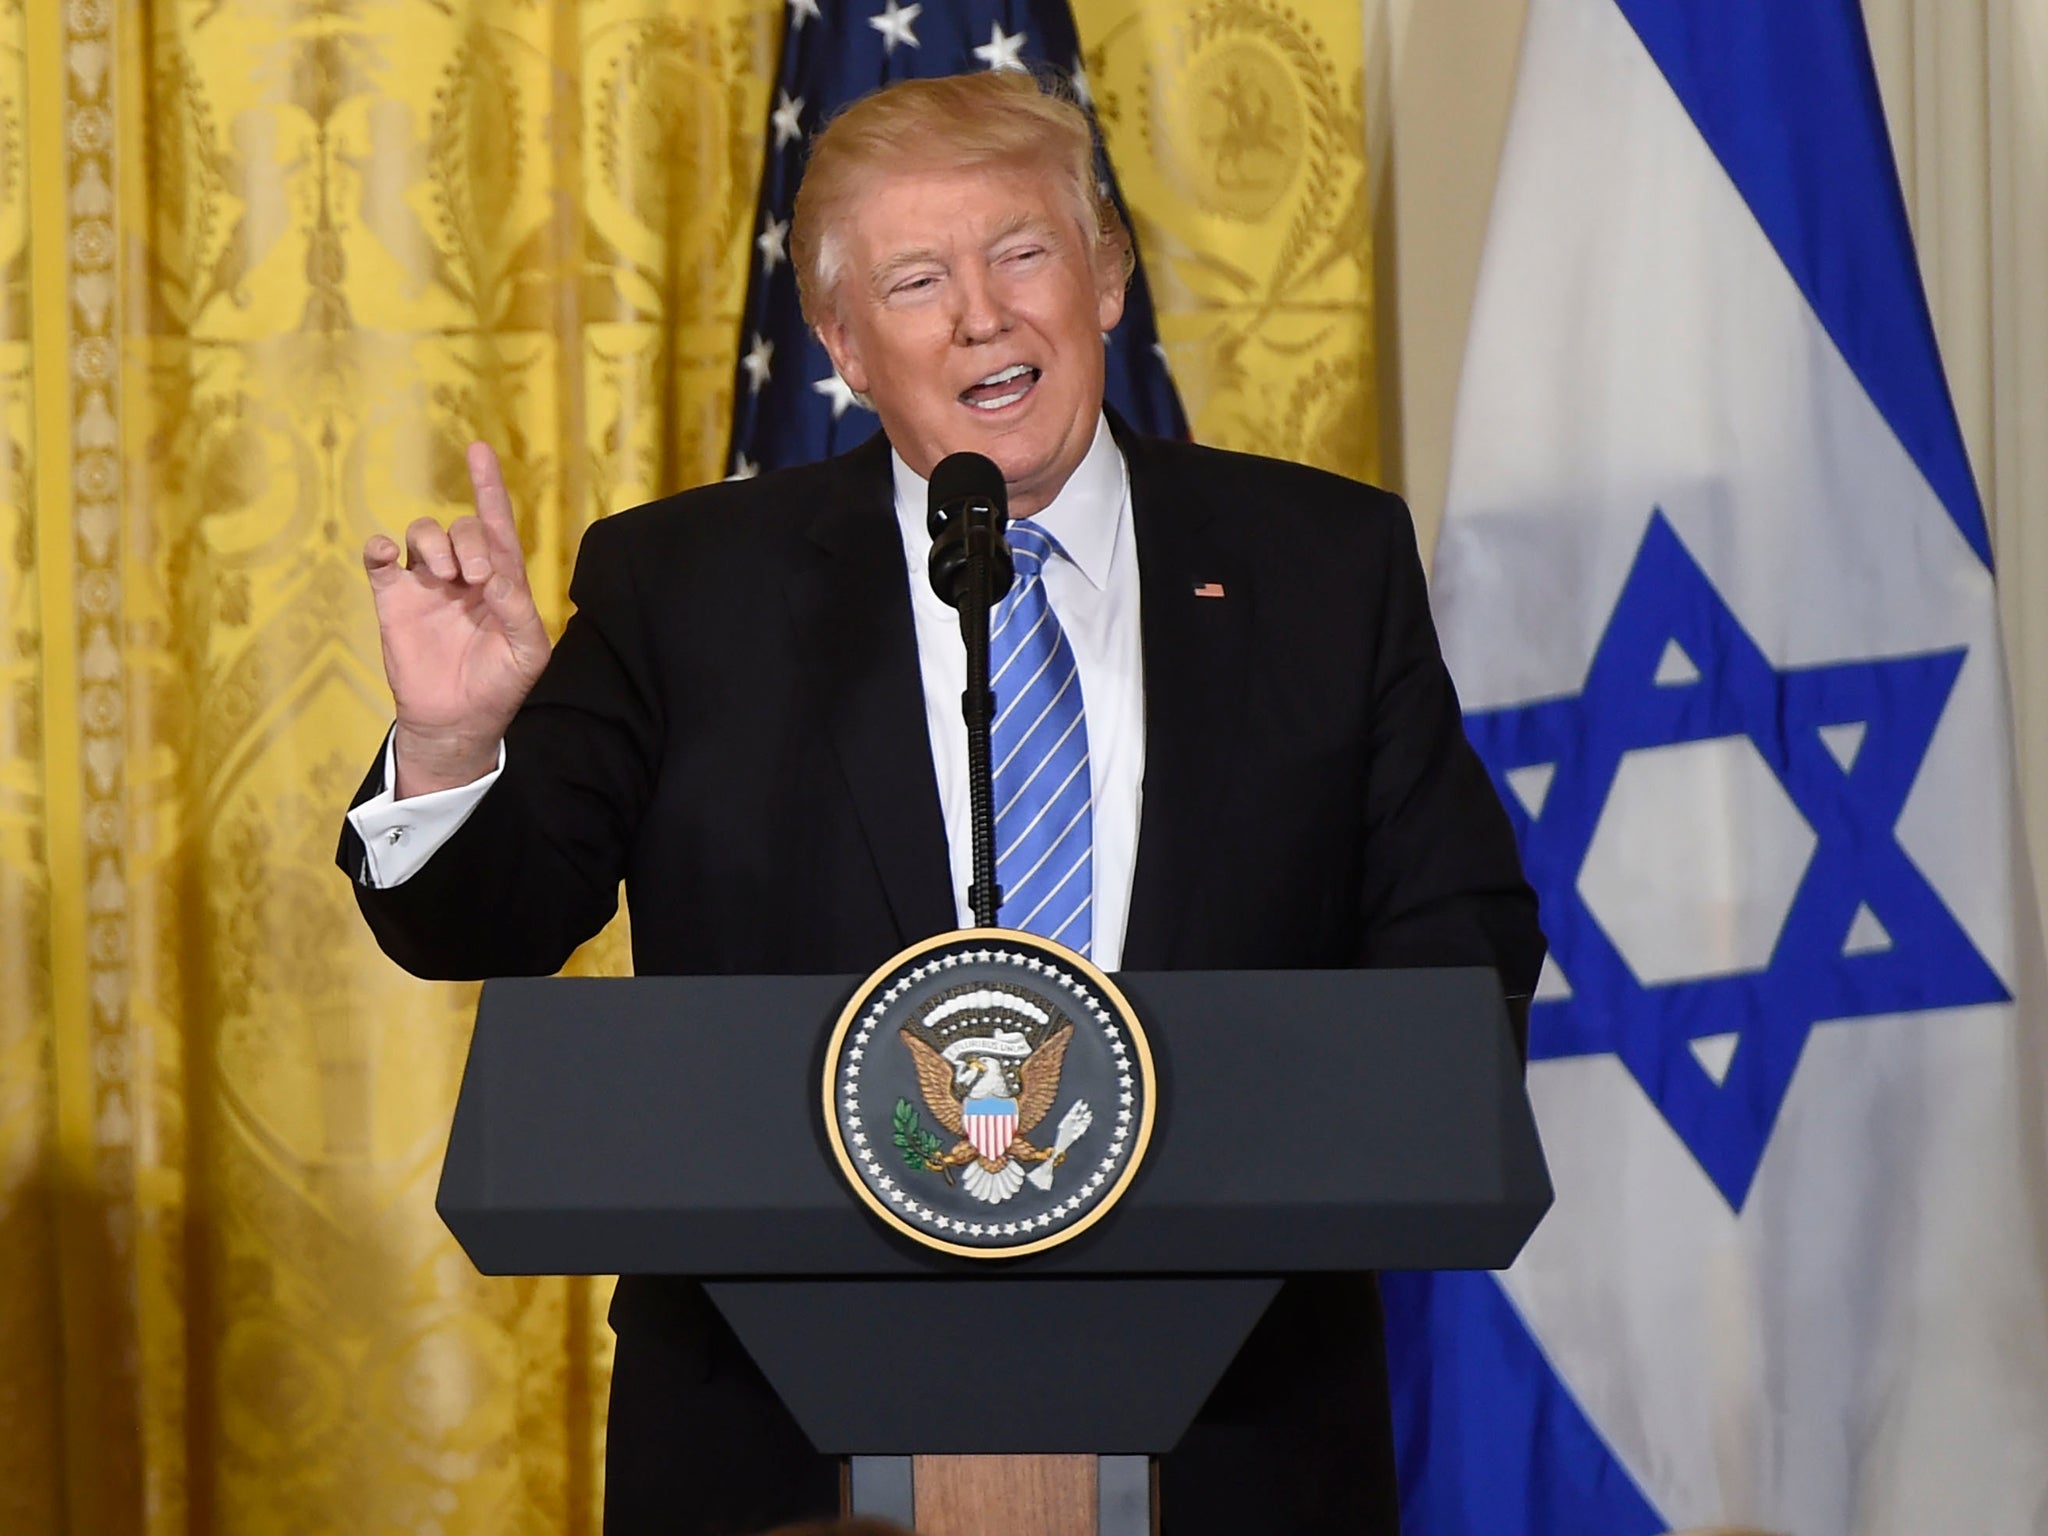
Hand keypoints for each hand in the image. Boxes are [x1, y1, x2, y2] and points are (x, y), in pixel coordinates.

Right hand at [364, 442, 551, 796]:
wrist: (457, 721)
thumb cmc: (500, 684)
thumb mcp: (527, 652)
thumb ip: (519, 610)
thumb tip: (495, 576)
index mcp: (501, 579)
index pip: (497, 525)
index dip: (489, 487)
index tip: (479, 451)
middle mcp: (463, 573)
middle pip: (461, 527)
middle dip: (469, 542)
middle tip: (475, 580)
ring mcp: (426, 583)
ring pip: (422, 533)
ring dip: (434, 544)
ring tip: (446, 578)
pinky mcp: (394, 598)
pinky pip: (379, 560)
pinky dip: (378, 548)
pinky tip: (384, 554)